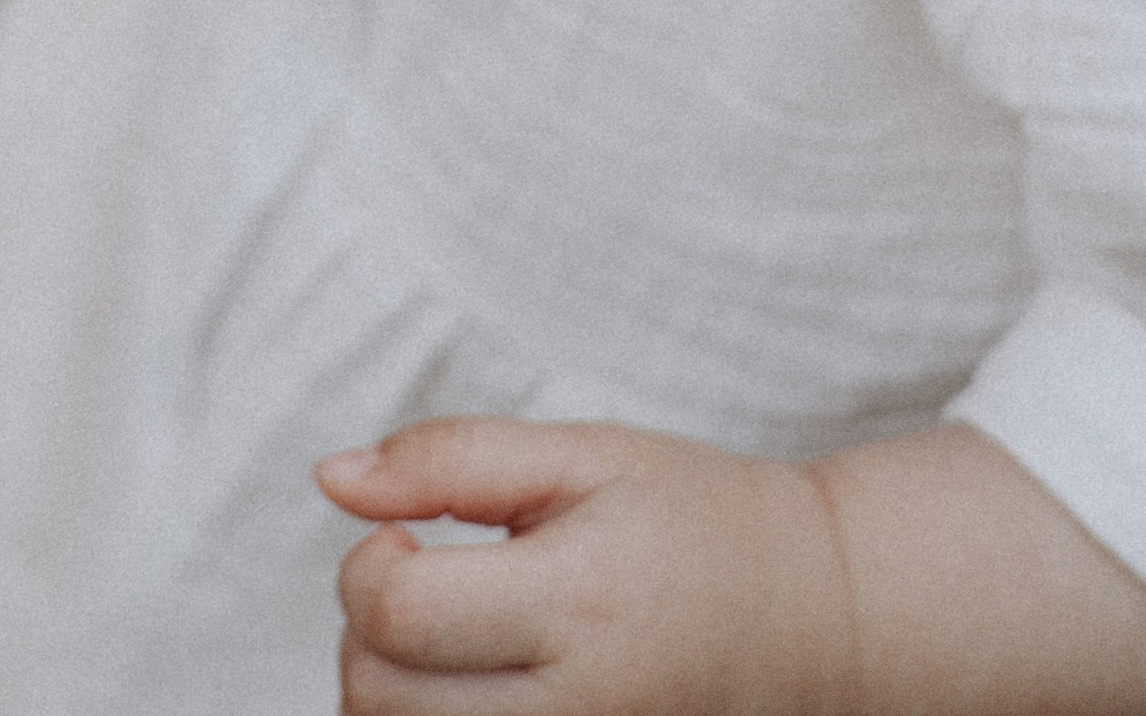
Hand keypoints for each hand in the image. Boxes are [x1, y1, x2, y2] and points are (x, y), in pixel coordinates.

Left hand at [321, 413, 1145, 715]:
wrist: (815, 622)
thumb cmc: (692, 520)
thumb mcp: (587, 455)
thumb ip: (454, 457)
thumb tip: (330, 477)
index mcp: (580, 598)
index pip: (396, 610)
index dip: (370, 559)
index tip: (410, 532)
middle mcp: (582, 706)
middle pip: (380, 698)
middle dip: (370, 632)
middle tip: (430, 582)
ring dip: (391, 693)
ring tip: (457, 638)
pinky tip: (477, 689)